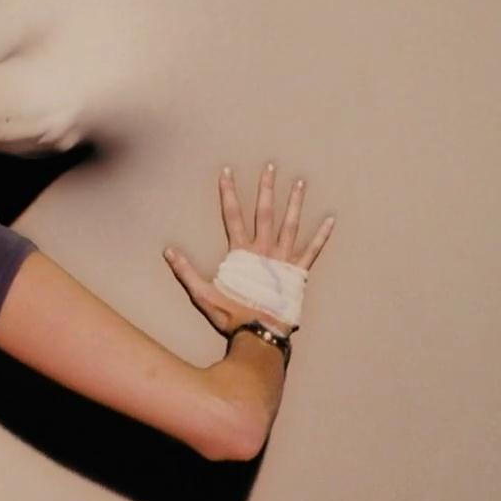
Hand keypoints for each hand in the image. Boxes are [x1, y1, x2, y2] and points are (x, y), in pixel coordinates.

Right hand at [164, 163, 335, 338]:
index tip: (227, 172)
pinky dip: (322, 236)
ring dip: (295, 203)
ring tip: (300, 183)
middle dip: (266, 188)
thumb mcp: (203, 294)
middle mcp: (264, 251)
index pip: (232, 216)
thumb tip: (169, 252)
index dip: (228, 193)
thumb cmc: (231, 315)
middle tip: (271, 167)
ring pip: (291, 226)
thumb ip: (186, 271)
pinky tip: (331, 220)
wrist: (259, 334)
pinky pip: (313, 251)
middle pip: (265, 213)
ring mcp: (283, 261)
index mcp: (242, 253)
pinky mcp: (297, 274)